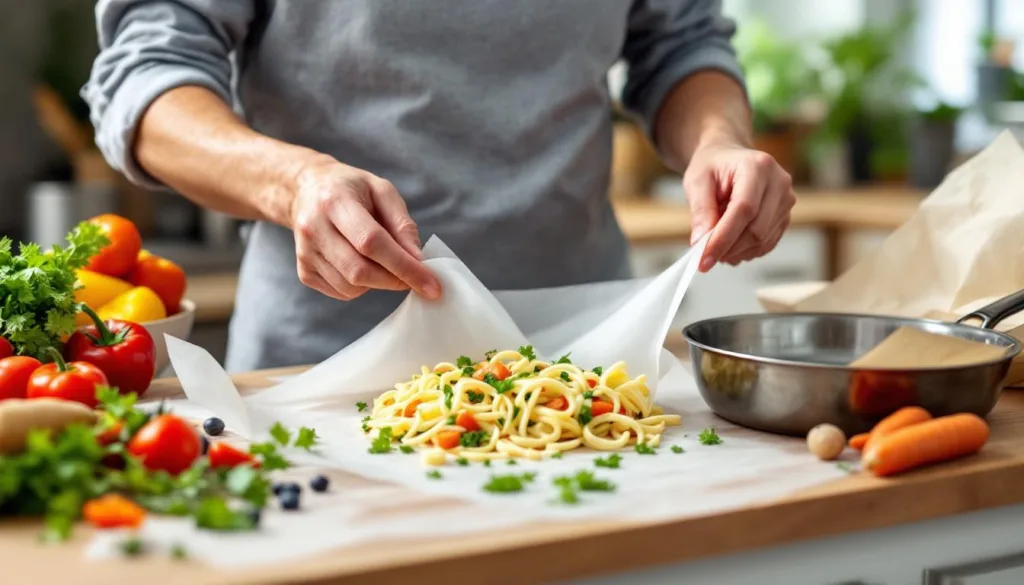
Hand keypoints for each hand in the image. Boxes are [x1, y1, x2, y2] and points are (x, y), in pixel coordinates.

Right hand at [288, 155, 441, 300]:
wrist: (307, 191)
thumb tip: (419, 260)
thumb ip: (403, 225)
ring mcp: (305, 253)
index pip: (371, 242)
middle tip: (414, 277)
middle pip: (359, 271)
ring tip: (380, 258)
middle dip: (395, 280)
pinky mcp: (304, 271)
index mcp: (335, 201)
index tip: (432, 285)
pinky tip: (361, 262)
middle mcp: (313, 228)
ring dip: (378, 282)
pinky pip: (341, 292)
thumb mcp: (382, 191)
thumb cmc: (351, 189)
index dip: (404, 266)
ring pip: (351, 287)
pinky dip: (361, 286)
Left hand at [683, 140, 795, 271]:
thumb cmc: (712, 167)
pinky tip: (729, 246)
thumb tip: (701, 243)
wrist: (729, 158)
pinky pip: (767, 244)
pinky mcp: (785, 217)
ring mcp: (786, 201)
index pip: (744, 209)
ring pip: (762, 240)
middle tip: (704, 257)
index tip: (703, 259)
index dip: (723, 237)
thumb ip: (700, 210)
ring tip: (714, 246)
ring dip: (735, 252)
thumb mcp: (697, 182)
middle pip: (756, 229)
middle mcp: (779, 183)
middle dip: (727, 248)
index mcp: (758, 166)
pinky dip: (745, 251)